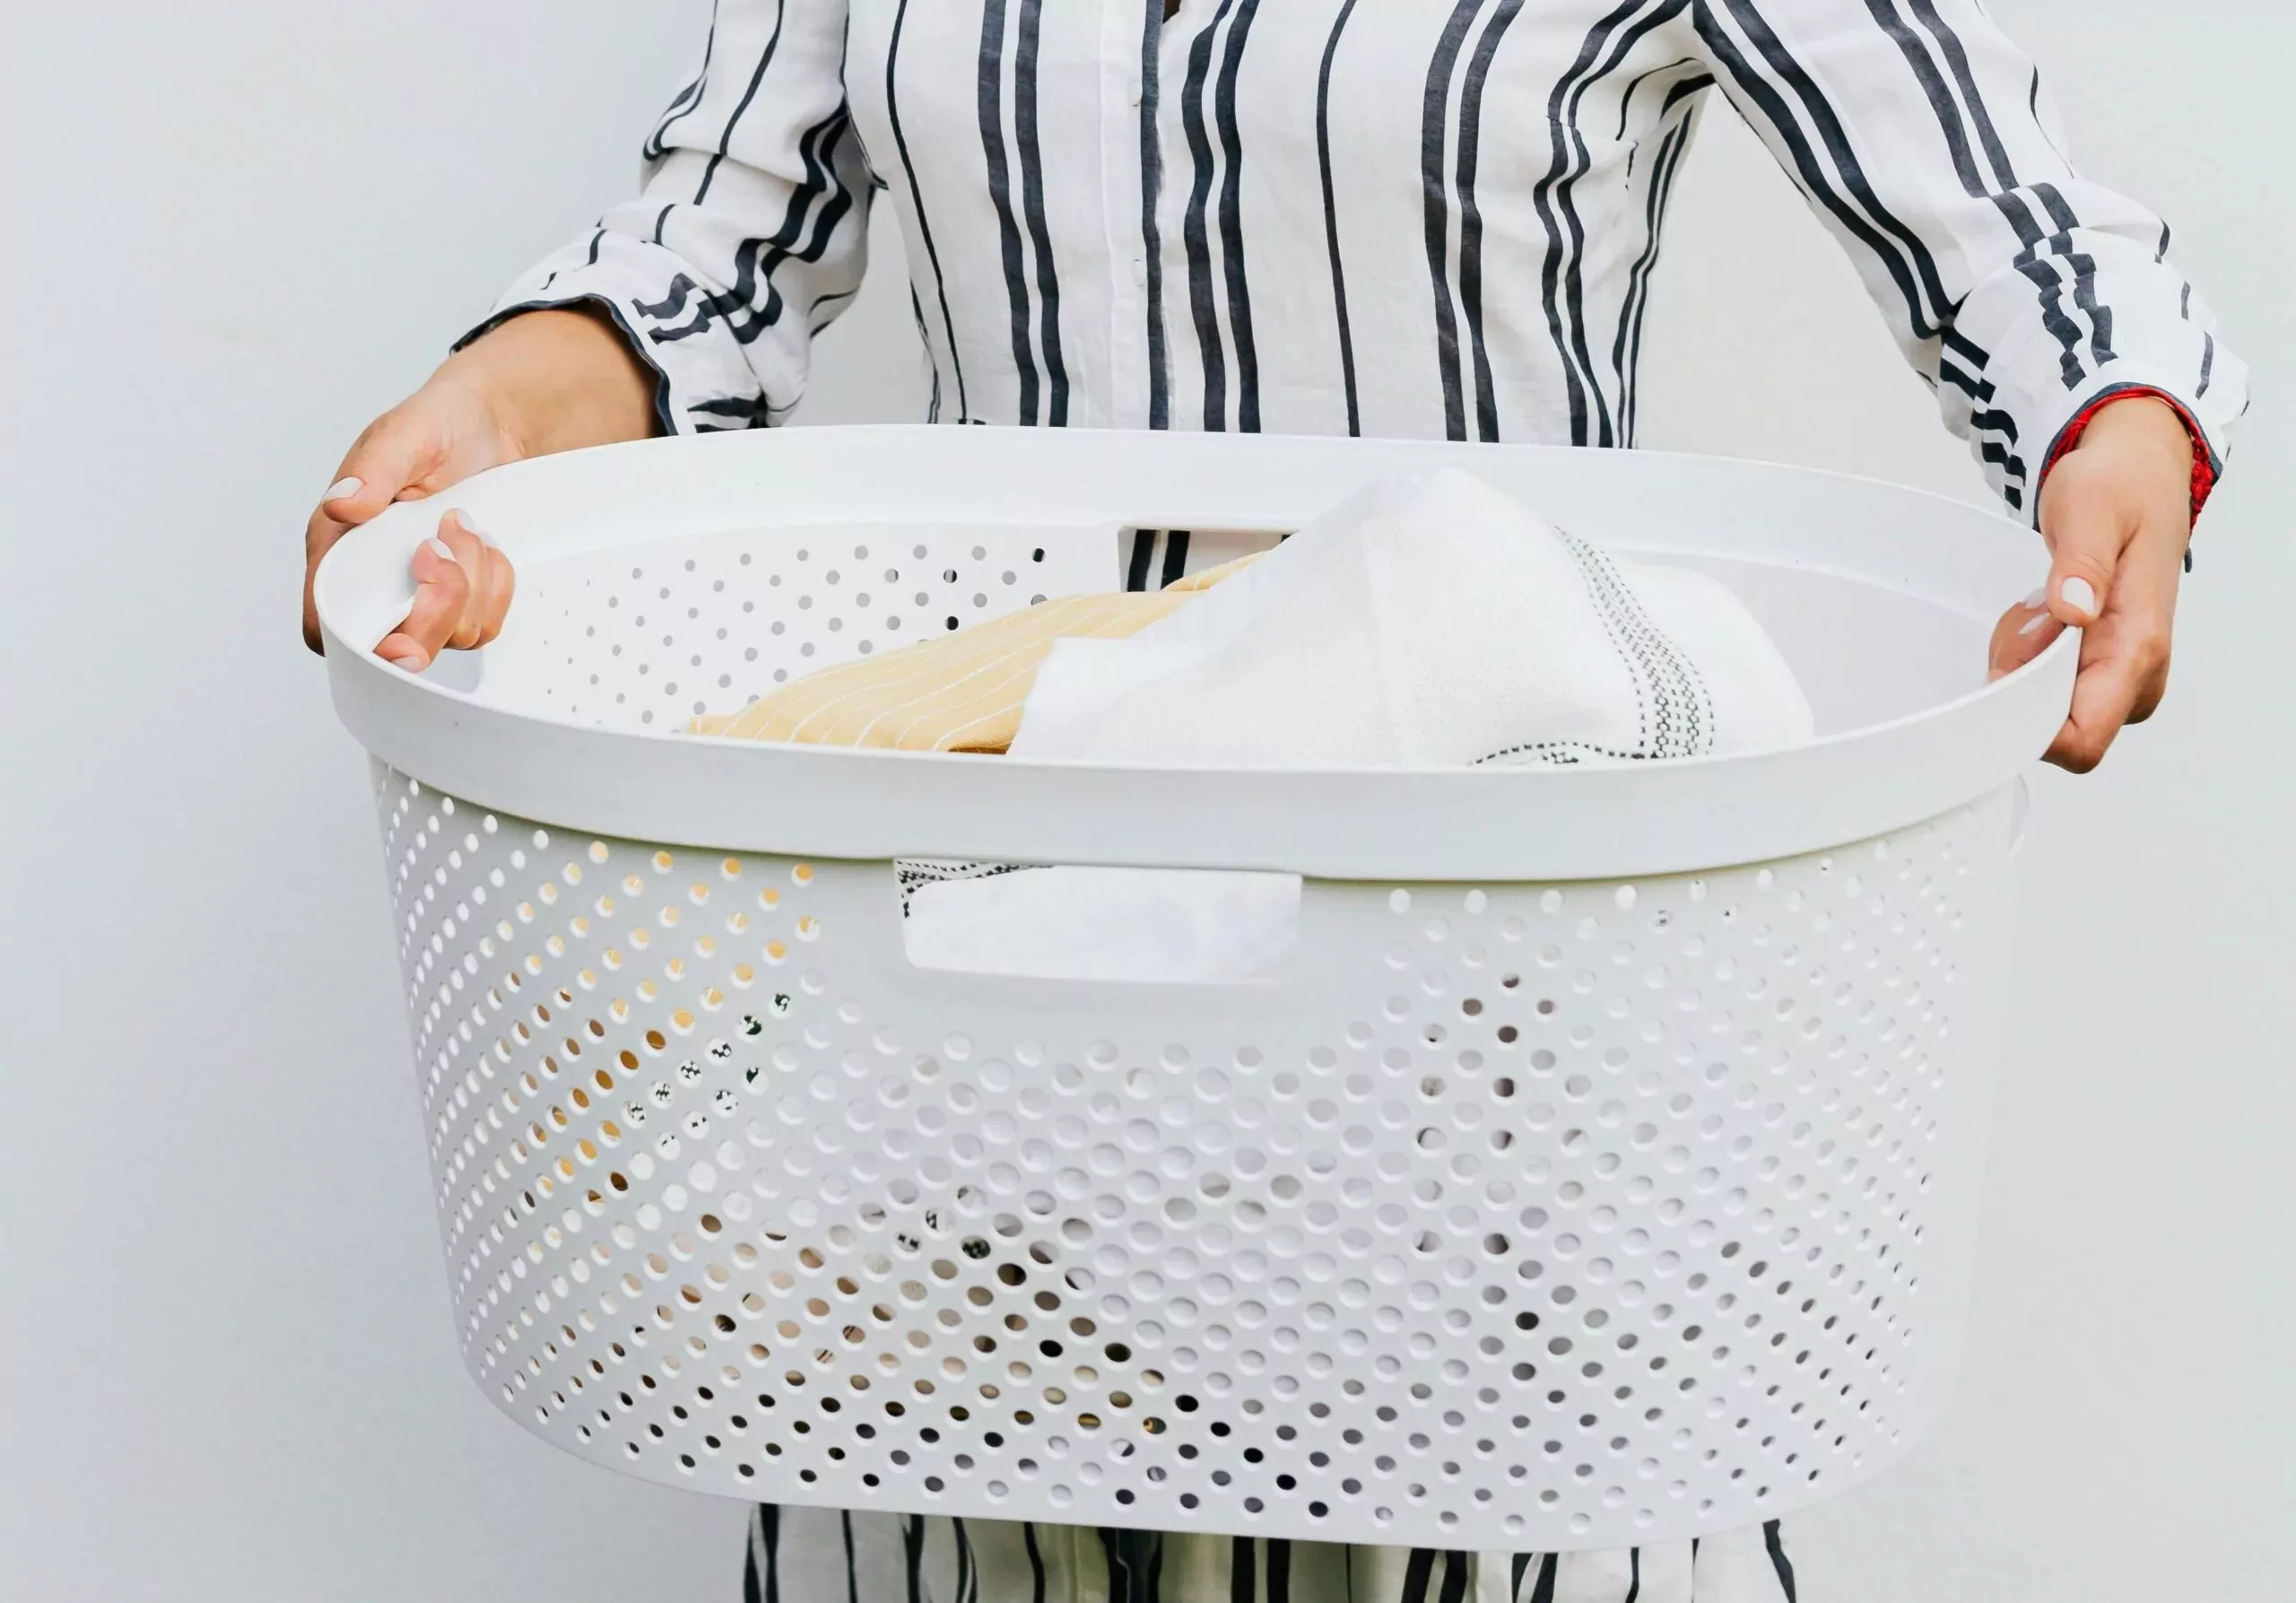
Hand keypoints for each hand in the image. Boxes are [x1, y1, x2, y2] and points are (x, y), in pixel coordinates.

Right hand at [301, 305, 658, 669]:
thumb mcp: (405, 435)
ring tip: (467, 524)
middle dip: (435, 606)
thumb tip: (342, 505)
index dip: (360, 646)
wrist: (493, 426)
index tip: (402, 639)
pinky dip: (498, 585)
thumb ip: (374, 470)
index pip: (330, 622)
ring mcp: (423, 593)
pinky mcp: (465, 597)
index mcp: (340, 545)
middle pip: (399, 646)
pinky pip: (487, 622)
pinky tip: (490, 545)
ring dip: (473, 580)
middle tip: (442, 541)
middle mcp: (378, 578)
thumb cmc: (439, 425)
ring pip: (453, 634)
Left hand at [1987, 395, 2197, 772]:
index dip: (2029, 730)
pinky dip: (2029, 659)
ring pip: (2046, 710)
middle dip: (2018, 686)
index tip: (2000, 677)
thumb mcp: (2091, 509)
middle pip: (2055, 730)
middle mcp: (2137, 674)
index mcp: (2139, 646)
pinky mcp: (2104, 667)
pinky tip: (2041, 615)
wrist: (2140, 474)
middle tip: (2027, 616)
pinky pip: (2048, 689)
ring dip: (2021, 667)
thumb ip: (2083, 562)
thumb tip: (2074, 611)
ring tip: (2037, 606)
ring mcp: (2122, 674)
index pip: (2084, 738)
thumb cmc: (2119, 490)